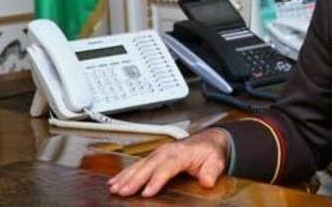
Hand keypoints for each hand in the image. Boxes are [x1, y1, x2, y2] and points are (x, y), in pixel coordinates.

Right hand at [108, 127, 229, 196]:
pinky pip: (137, 164)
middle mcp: (168, 151)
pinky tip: (115, 181)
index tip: (147, 192)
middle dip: (135, 179)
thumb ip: (212, 171)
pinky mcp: (154, 157)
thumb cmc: (210, 151)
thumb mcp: (216, 161)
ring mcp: (160, 153)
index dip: (156, 179)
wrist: (209, 140)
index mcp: (182, 153)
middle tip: (123, 192)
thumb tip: (207, 181)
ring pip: (140, 164)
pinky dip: (125, 173)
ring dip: (126, 176)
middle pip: (149, 165)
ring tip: (115, 188)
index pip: (168, 166)